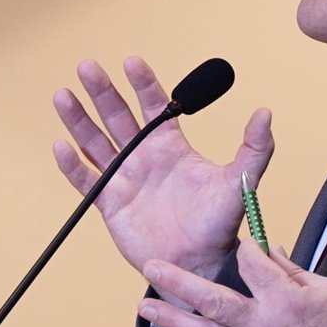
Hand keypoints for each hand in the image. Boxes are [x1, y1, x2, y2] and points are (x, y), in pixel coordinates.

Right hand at [53, 56, 273, 282]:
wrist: (199, 264)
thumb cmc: (220, 224)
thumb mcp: (240, 183)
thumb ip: (254, 149)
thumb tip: (265, 113)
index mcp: (171, 146)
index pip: (154, 106)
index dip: (142, 83)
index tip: (131, 62)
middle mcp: (144, 156)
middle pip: (117, 116)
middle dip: (102, 91)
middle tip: (87, 66)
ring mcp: (124, 178)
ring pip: (95, 142)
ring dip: (79, 119)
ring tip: (63, 95)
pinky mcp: (110, 203)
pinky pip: (87, 180)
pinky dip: (73, 165)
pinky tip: (61, 145)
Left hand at [138, 240, 326, 326]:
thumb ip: (295, 271)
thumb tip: (272, 251)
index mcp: (287, 298)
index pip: (251, 262)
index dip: (248, 248)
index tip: (248, 243)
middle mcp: (266, 326)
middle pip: (211, 299)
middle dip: (176, 281)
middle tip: (150, 267)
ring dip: (172, 320)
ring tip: (145, 308)